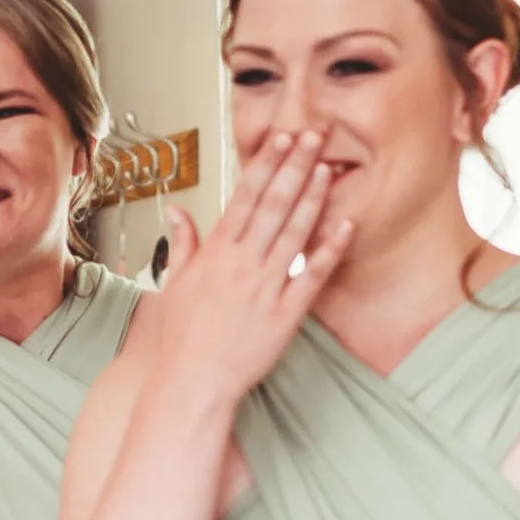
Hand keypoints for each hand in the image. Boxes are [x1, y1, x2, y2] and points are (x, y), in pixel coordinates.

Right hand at [140, 131, 352, 413]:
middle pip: (274, 205)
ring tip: (329, 168)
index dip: (266, 164)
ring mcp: (265, 288)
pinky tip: (345, 225)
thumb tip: (175, 211)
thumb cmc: (182, 338)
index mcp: (216, 253)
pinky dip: (329, 250)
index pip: (245, 197)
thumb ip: (182, 244)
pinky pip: (312, 276)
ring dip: (314, 198)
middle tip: (315, 137)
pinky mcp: (284, 315)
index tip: (282, 138)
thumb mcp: (174, 285)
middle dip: (295, 167)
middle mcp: (242, 264)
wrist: (193, 383)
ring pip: (295, 233)